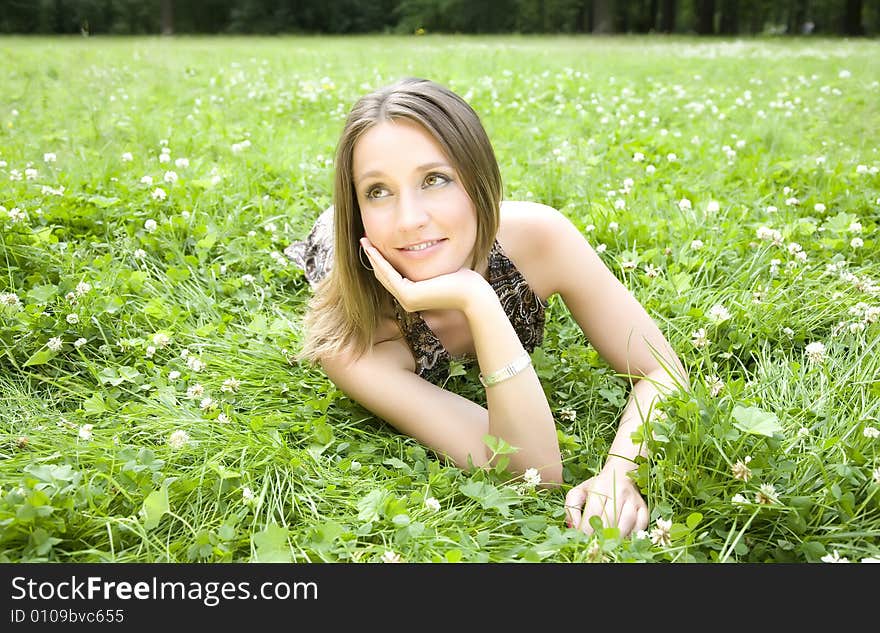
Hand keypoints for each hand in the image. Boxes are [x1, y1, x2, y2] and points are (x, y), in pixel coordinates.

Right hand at [360, 237, 489, 312]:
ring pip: (384, 275)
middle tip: (364, 241)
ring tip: (364, 242)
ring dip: (372, 257)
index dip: (382, 260)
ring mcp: (407, 300)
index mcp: (413, 296)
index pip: (392, 276)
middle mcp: (407, 301)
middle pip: (384, 276)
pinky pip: (390, 274)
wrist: (473, 294)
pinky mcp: (409, 295)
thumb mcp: (440, 269)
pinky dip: (380, 261)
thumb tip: (426, 248)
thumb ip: (429, 265)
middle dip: (373, 257)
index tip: (375, 245)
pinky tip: (373, 249)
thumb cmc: (463, 281)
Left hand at [564, 466, 647, 537]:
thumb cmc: (597, 486)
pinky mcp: (643, 507)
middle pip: (610, 518)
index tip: (582, 538)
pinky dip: (632, 534)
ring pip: (627, 522)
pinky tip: (622, 538)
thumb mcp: (579, 491)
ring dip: (616, 536)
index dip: (587, 529)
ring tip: (608, 543)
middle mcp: (618, 492)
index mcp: (600, 487)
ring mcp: (633, 499)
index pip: (593, 512)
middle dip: (601, 535)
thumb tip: (573, 527)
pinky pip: (641, 524)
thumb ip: (572, 508)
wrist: (620, 473)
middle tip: (595, 543)